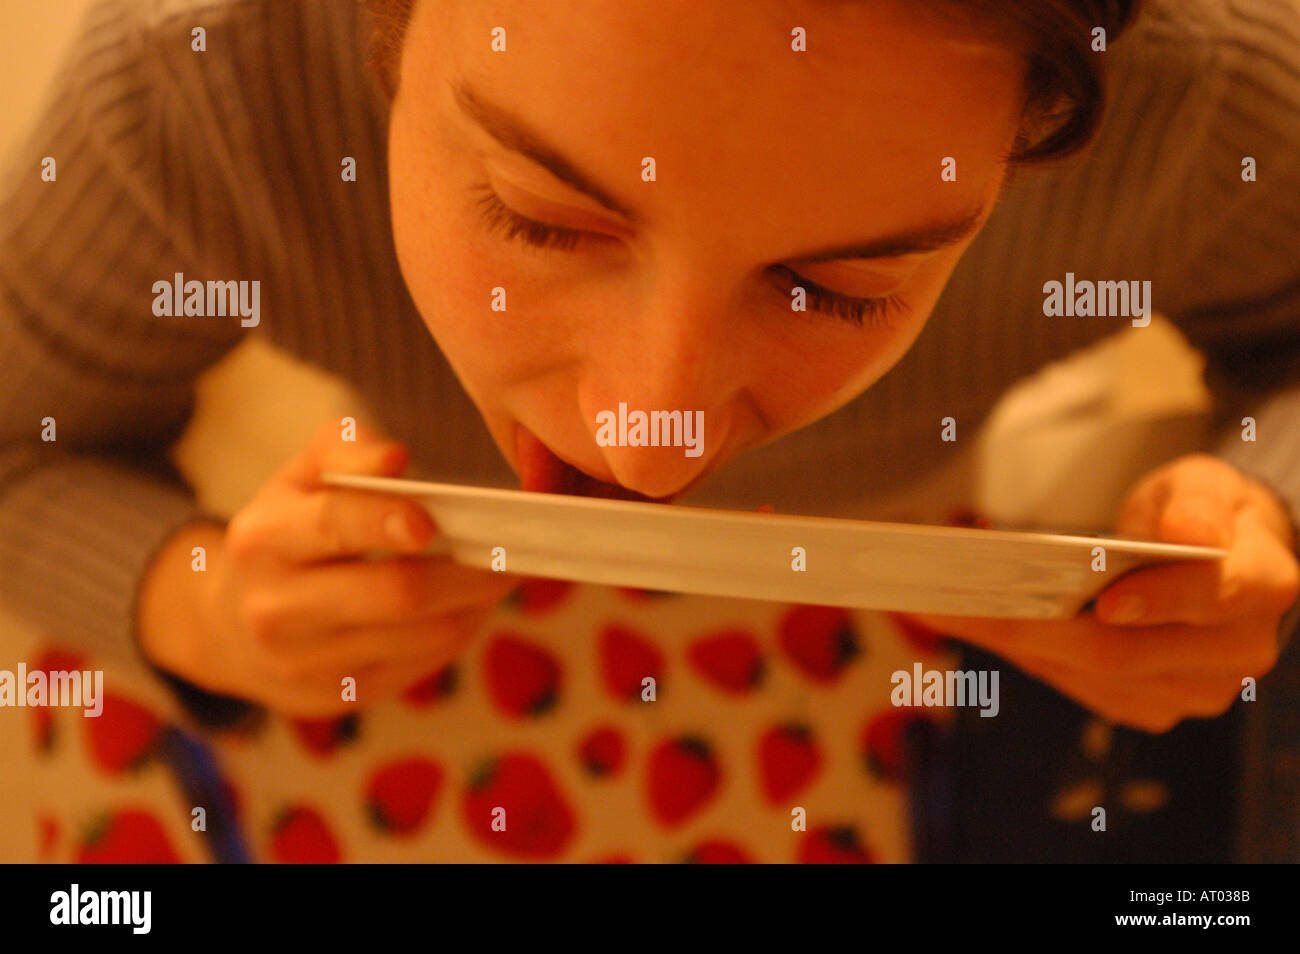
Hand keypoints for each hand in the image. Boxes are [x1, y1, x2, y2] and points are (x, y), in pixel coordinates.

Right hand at [138, 419, 519, 715]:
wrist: (230, 627)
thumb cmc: (288, 534)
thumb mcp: (298, 480)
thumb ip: (344, 452)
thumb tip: (395, 460)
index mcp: (263, 539)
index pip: (333, 525)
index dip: (387, 520)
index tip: (435, 519)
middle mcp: (276, 608)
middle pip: (396, 592)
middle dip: (469, 570)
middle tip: (511, 549)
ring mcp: (306, 662)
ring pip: (424, 635)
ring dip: (477, 603)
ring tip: (501, 574)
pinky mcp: (340, 696)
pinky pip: (423, 665)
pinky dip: (459, 631)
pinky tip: (470, 605)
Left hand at [900, 454, 1299, 732]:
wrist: (1219, 558)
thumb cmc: (1202, 511)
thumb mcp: (1203, 483)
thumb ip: (1197, 504)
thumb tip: (1187, 534)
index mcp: (1262, 586)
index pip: (1211, 597)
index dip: (1155, 601)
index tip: (1101, 599)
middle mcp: (1235, 652)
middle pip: (1121, 651)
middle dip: (1029, 627)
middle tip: (954, 601)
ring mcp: (1193, 689)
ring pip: (1087, 676)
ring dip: (1008, 644)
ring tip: (942, 610)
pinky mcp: (1151, 704)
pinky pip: (1077, 685)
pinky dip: (1023, 655)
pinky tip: (975, 626)